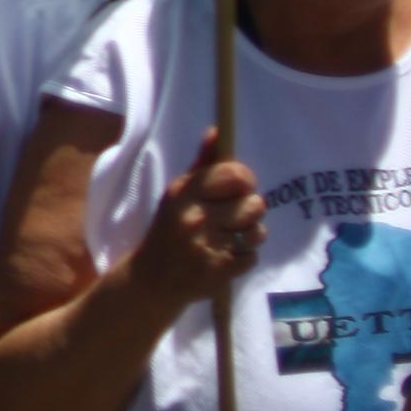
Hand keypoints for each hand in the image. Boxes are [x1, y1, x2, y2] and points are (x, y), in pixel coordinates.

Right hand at [120, 126, 264, 309]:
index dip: (244, 179)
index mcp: (184, 193)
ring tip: (232, 236)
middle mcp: (196, 218)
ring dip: (249, 235)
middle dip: (249, 210)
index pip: (235, 175)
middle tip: (233, 216)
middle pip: (254, 204)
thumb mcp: (178, 194)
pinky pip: (253, 256)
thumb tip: (218, 131)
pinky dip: (244, 257)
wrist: (152, 279)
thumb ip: (203, 164)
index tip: (239, 187)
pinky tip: (227, 256)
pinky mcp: (220, 272)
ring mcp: (208, 247)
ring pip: (258, 231)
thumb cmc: (169, 229)